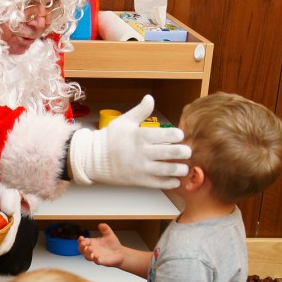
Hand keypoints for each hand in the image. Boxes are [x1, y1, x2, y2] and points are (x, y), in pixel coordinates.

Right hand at [67, 95, 191, 188]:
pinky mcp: (140, 181)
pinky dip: (171, 182)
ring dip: (181, 169)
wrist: (94, 159)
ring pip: (169, 170)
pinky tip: (175, 179)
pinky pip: (160, 184)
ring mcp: (142, 168)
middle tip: (187, 151)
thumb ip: (140, 111)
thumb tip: (150, 98)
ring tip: (184, 167)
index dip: (178, 135)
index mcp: (141, 136)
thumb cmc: (110, 139)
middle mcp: (143, 152)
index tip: (179, 136)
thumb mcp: (124, 121)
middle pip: (172, 152)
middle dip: (185, 152)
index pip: (168, 135)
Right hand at [80, 223, 126, 268]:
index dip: (80, 240)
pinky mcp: (101, 261)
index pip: (83, 241)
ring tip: (90, 249)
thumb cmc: (113, 244)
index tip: (81, 238)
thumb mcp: (109, 234)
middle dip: (81, 247)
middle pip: (82, 250)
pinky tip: (96, 256)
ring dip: (87, 253)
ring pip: (87, 256)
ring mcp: (96, 256)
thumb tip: (101, 224)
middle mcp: (92, 250)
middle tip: (83, 244)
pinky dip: (95, 259)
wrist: (120, 252)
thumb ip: (105, 229)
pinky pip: (96, 261)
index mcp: (92, 243)